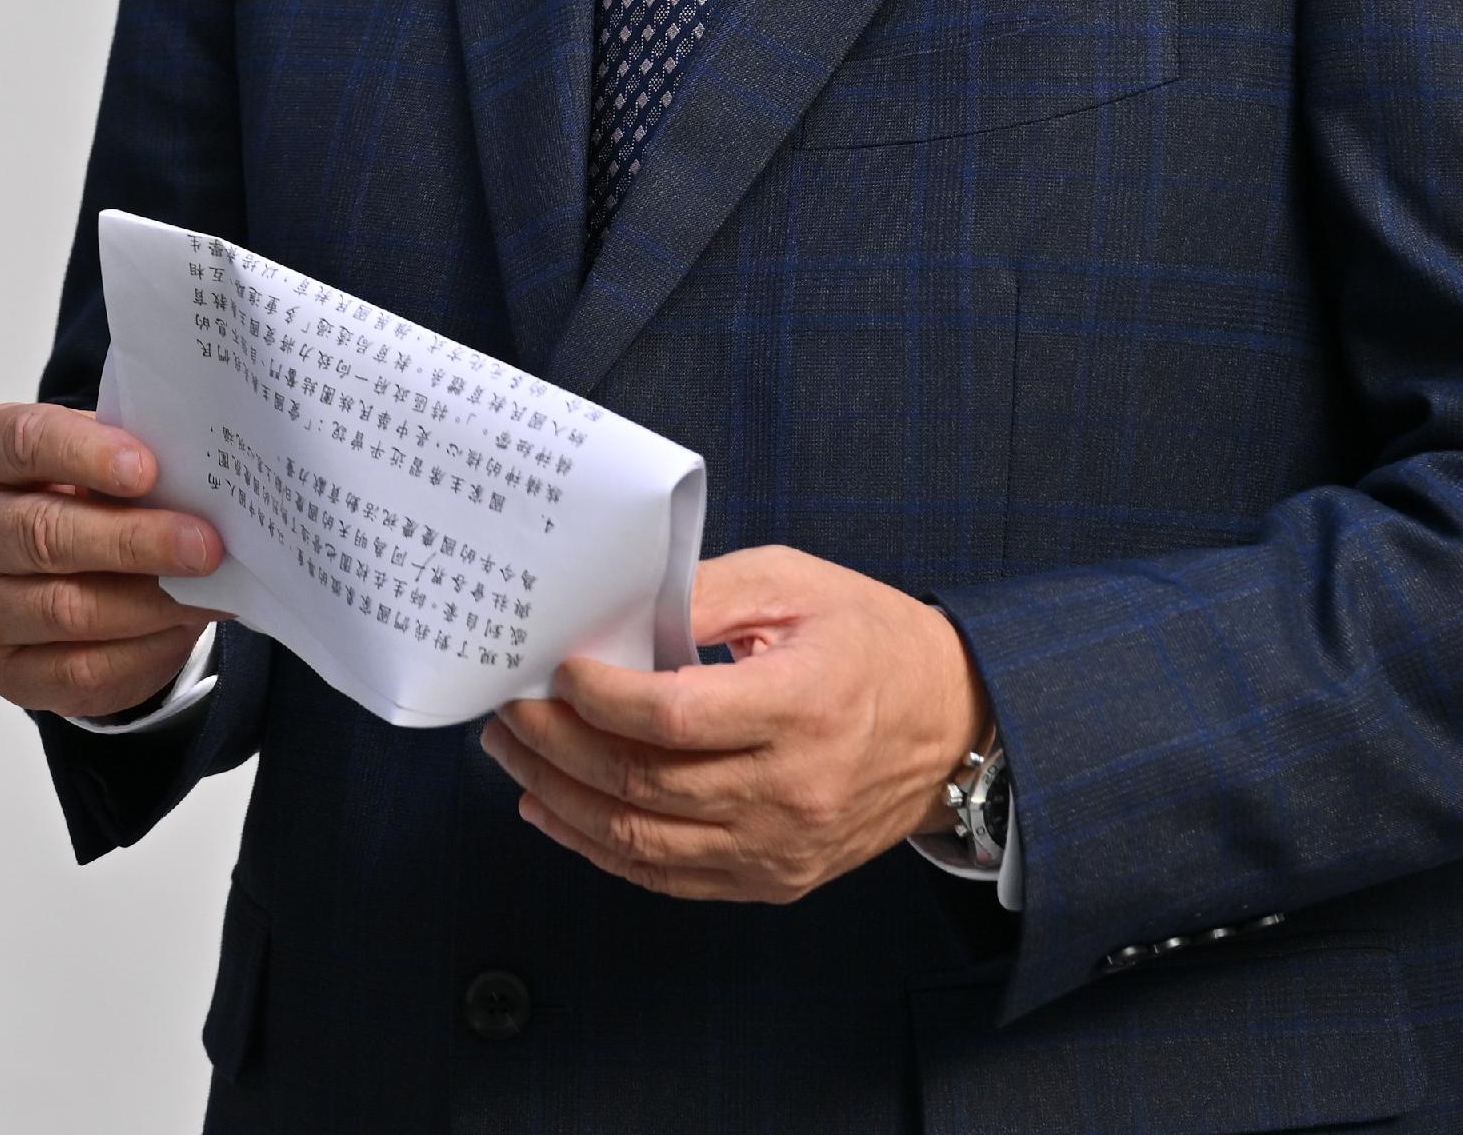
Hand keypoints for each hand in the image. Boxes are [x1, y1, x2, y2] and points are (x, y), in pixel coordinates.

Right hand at [0, 401, 224, 719]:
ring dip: (150, 601)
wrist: (57, 571)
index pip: (23, 442)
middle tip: (204, 544)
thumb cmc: (83, 496)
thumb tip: (199, 481)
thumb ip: (131, 459)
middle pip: (45, 534)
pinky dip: (143, 650)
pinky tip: (184, 626)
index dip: (84, 452)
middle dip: (134, 540)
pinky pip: (80, 670)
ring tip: (210, 589)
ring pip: (66, 608)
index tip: (147, 467)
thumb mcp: (97, 459)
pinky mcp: (7, 669)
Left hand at [479, 545, 987, 902]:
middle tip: (510, 710)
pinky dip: (600, 850)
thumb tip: (614, 610)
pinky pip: (669, 877)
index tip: (556, 668)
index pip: (672, 716)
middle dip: (556, 745)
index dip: (599, 696)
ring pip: (642, 840)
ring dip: (562, 801)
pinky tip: (556, 813)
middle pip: (643, 781)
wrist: (953, 726)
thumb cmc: (871, 641)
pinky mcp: (775, 879)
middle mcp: (792, 789)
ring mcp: (782, 846)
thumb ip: (703, 591)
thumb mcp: (796, 583)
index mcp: (803, 704)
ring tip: (515, 758)